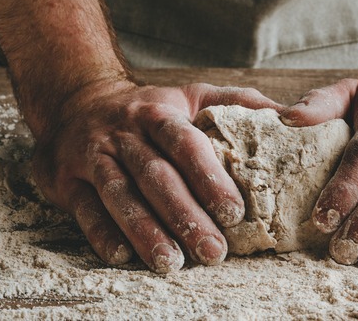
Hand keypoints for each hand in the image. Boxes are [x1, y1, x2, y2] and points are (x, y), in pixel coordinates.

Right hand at [30, 78, 280, 272]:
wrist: (75, 100)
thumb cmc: (148, 107)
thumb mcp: (191, 94)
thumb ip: (237, 103)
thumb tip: (291, 115)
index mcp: (158, 114)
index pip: (185, 143)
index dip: (209, 177)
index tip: (235, 212)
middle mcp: (124, 134)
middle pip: (155, 175)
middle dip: (185, 215)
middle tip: (214, 251)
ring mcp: (92, 156)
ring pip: (120, 195)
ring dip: (145, 231)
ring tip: (172, 263)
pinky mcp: (67, 180)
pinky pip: (85, 210)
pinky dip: (102, 234)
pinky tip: (123, 257)